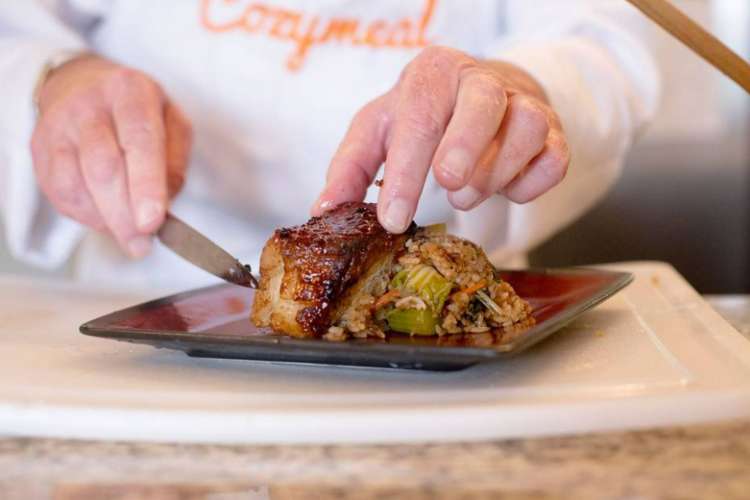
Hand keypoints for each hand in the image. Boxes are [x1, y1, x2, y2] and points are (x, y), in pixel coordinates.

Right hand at [31, 55, 192, 256]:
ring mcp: (59, 126)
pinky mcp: (40, 148)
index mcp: (130, 91)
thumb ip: (176, 160)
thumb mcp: (172, 123)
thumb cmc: (139, 113)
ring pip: (76, 185)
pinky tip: (105, 219)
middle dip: (124, 216)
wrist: (84, 87)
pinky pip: (59, 193)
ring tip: (128, 234)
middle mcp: (90, 104)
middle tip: (141, 243)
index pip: (139, 140)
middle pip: (103, 168)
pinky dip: (86, 216)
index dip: (146, 185)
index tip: (152, 222)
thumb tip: (166, 202)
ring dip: (105, 220)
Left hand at [313, 46, 569, 232]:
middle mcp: (481, 80)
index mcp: (432, 74)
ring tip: (465, 193)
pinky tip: (506, 189)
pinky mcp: (552, 133)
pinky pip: (553, 159)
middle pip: (481, 103)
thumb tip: (324, 210)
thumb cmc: (424, 116)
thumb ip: (351, 168)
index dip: (406, 172)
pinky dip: (531, 184)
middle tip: (447, 187)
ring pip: (526, 129)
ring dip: (495, 174)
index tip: (393, 220)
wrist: (482, 95)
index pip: (420, 116)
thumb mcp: (380, 131)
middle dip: (464, 150)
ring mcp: (523, 104)